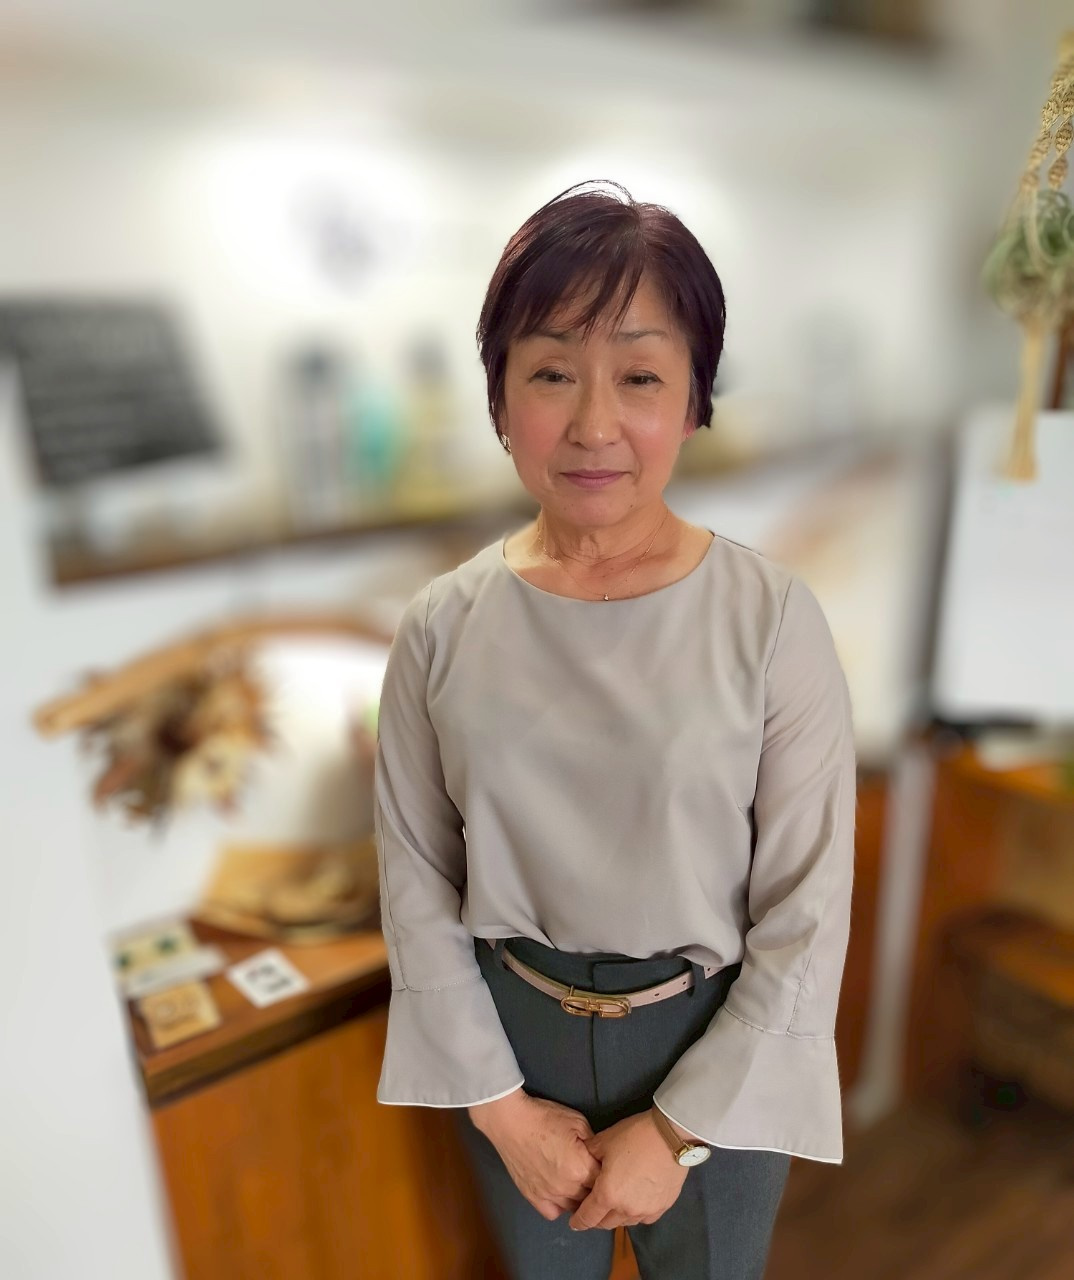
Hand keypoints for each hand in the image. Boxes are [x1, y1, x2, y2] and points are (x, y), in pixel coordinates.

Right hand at [468, 1089, 600, 1221]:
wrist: (511, 1121)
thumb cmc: (544, 1118)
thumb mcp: (578, 1122)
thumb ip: (594, 1143)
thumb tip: (600, 1156)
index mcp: (581, 1168)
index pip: (605, 1181)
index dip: (608, 1173)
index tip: (607, 1167)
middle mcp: (568, 1188)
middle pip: (591, 1198)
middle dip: (595, 1187)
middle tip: (592, 1173)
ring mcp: (549, 1195)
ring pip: (574, 1208)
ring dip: (579, 1198)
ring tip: (577, 1183)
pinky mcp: (533, 1197)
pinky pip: (553, 1213)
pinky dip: (559, 1206)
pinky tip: (560, 1192)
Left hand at [568, 1111, 687, 1230]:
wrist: (671, 1135)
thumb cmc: (634, 1136)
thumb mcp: (603, 1141)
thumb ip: (589, 1154)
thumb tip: (582, 1159)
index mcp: (607, 1194)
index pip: (588, 1217)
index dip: (578, 1221)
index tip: (574, 1223)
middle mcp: (626, 1209)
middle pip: (606, 1223)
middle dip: (597, 1218)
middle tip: (593, 1209)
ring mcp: (646, 1211)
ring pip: (625, 1222)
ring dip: (616, 1216)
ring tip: (615, 1203)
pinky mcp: (662, 1207)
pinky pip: (644, 1218)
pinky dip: (635, 1213)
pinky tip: (635, 1201)